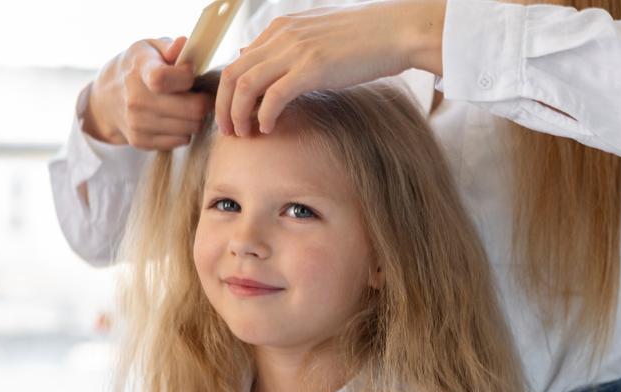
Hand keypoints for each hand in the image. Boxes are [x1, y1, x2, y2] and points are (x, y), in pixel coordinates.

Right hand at [83, 36, 213, 150]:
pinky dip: (184, 131)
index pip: (164, 79)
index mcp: (139, 69)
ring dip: (196, 117)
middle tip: (200, 94)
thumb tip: (183, 45)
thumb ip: (170, 46)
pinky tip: (176, 119)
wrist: (105, 99)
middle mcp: (135, 99)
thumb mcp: (149, 48)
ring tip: (187, 106)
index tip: (189, 73)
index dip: (187, 76)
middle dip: (204, 101)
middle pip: (191, 109)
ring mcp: (137, 123)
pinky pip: (181, 141)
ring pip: (191, 127)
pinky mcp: (141, 141)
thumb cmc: (136, 68)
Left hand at [215, 0, 444, 136]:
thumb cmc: (362, 38)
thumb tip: (252, 57)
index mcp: (280, 28)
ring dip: (239, 115)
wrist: (397, 31)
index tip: (233, 115)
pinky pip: (273, 96)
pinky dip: (264, 116)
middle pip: (232, 75)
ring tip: (245, 134)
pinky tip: (268, 128)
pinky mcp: (312, 68)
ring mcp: (295, 50)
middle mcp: (282, 36)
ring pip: (245, 86)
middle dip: (224, 107)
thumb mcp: (315, 35)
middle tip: (229, 132)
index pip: (238, 62)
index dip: (227, 92)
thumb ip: (284, 47)